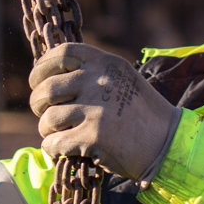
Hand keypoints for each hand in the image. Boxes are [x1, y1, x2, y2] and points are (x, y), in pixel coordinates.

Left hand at [28, 43, 180, 181]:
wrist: (167, 143)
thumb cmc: (140, 113)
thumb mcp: (121, 79)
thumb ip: (92, 73)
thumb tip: (50, 76)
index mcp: (105, 63)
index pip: (61, 54)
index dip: (41, 67)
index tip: (37, 81)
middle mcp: (99, 81)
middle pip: (47, 88)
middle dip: (38, 103)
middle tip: (43, 113)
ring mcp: (96, 109)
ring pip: (48, 118)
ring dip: (46, 129)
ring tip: (55, 133)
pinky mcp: (93, 137)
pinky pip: (54, 142)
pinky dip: (51, 148)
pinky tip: (59, 150)